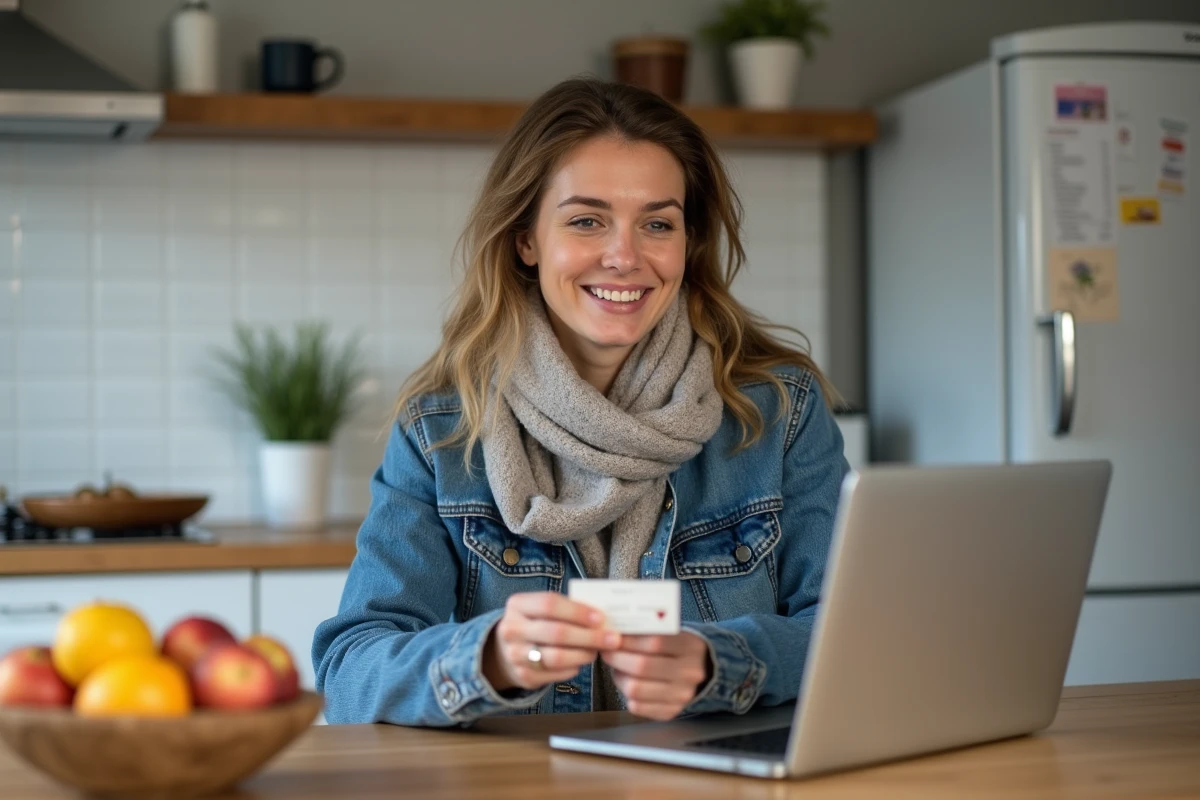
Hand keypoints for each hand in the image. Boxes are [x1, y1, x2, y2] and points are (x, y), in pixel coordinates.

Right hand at [483, 592, 620, 692]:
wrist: (504, 650)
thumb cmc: (534, 623)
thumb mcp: (539, 609)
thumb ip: (565, 609)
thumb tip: (602, 617)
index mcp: (517, 605)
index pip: (550, 604)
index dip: (577, 611)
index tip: (601, 618)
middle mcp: (512, 629)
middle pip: (556, 632)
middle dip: (589, 636)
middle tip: (612, 639)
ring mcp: (515, 654)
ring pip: (556, 657)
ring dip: (583, 654)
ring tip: (597, 651)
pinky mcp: (522, 676)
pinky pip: (554, 674)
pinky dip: (572, 668)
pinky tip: (580, 662)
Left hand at [601, 632, 711, 719]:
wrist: (705, 670)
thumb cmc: (678, 648)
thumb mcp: (672, 633)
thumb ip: (648, 632)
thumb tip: (614, 632)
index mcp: (690, 647)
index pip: (654, 642)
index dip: (628, 640)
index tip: (613, 636)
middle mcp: (689, 672)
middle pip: (642, 666)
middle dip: (617, 658)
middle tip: (607, 652)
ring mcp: (682, 695)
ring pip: (635, 689)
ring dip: (619, 677)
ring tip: (617, 668)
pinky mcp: (672, 711)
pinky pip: (638, 707)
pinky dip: (627, 695)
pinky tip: (629, 683)